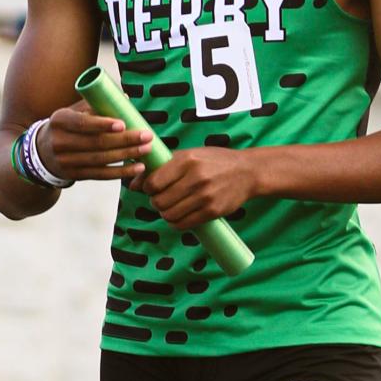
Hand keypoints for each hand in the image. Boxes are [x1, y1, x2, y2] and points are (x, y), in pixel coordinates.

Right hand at [37, 100, 150, 182]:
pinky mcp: (75, 175)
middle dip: (124, 140)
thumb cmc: (66, 126)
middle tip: (146, 135)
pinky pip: (101, 174)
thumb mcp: (73, 112)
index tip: (123, 124)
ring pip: (101, 160)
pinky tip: (138, 167)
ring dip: (127, 155)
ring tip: (147, 149)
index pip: (82, 123)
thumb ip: (96, 105)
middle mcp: (60, 142)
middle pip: (96, 143)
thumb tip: (125, 98)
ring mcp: (66, 161)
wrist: (42, 152)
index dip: (102, 124)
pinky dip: (121, 172)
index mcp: (59, 120)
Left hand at [138, 147, 254, 227]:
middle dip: (156, 202)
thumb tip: (132, 184)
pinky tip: (179, 216)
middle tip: (162, 199)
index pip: (153, 183)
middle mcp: (195, 177)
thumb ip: (161, 167)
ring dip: (166, 214)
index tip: (152, 188)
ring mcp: (205, 196)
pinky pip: (184, 224)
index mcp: (187, 160)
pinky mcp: (212, 210)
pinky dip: (176, 223)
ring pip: (170, 215)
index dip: (147, 188)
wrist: (247, 171)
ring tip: (171, 207)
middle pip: (159, 201)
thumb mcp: (188, 156)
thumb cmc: (214, 161)